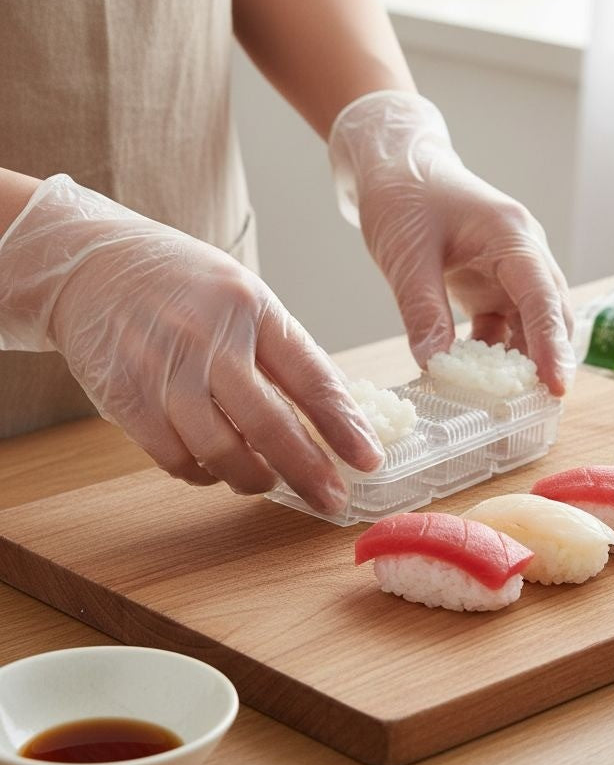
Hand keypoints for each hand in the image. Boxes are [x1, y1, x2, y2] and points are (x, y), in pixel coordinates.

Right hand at [0, 175, 382, 511]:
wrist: (93, 264)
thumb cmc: (185, 286)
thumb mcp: (244, 297)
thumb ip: (281, 351)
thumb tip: (330, 413)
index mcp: (253, 308)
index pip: (311, 376)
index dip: (344, 425)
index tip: (369, 460)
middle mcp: (210, 338)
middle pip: (268, 423)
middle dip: (308, 470)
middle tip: (333, 499)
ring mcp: (165, 370)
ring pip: (219, 449)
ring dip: (254, 478)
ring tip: (270, 483)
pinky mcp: (126, 397)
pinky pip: (174, 457)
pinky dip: (203, 474)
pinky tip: (218, 469)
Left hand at [328, 91, 574, 394]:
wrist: (394, 163)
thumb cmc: (404, 194)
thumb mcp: (407, 255)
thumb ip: (423, 311)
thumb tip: (435, 367)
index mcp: (512, 236)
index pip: (542, 297)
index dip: (552, 345)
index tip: (556, 386)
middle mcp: (522, 254)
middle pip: (551, 314)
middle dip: (550, 359)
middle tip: (541, 408)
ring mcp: (510, 269)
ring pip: (531, 324)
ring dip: (524, 360)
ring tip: (514, 404)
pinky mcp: (492, 283)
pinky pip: (505, 325)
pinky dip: (496, 353)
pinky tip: (479, 380)